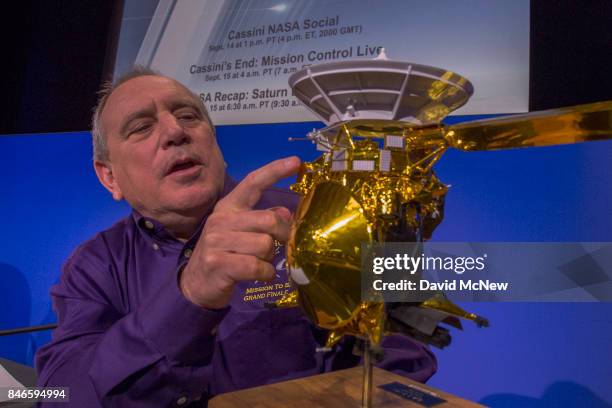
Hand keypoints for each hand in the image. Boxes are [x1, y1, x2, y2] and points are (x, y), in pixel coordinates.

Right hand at [179, 156, 300, 308]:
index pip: (253, 182)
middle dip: (283, 235)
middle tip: (282, 246)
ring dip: (270, 258)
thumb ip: (264, 221)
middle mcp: (221, 219)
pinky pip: (257, 266)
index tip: (296, 162)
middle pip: (269, 220)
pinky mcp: (218, 263)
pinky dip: (265, 274)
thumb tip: (287, 213)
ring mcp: (217, 241)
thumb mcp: (243, 233)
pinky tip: (260, 275)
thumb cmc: (226, 255)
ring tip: (260, 263)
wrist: (196, 284)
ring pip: (265, 245)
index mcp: (229, 207)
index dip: (275, 171)